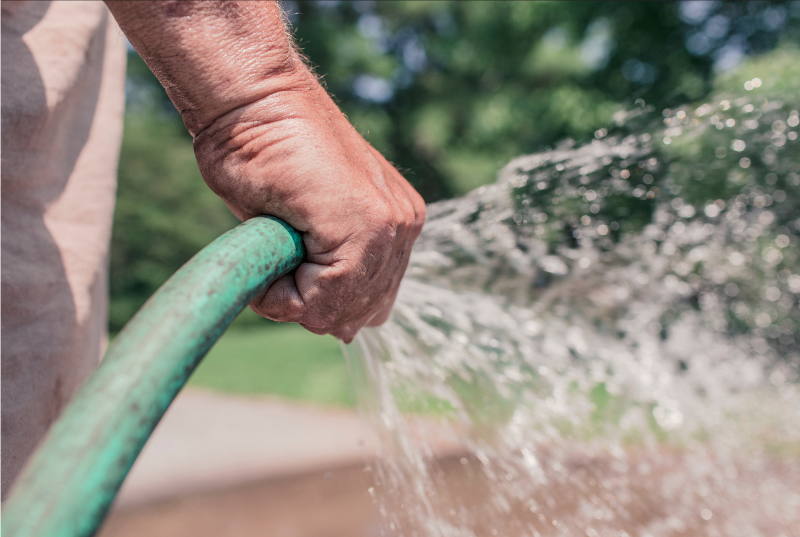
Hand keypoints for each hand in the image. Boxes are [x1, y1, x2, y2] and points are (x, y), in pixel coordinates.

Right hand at [106, 1, 424, 340]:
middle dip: (310, 303)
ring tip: (276, 244)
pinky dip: (282, 293)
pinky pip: (322, 300)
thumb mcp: (304, 227)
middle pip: (357, 316)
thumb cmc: (263, 154)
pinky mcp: (368, 226)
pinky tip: (272, 245)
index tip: (286, 259)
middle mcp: (403, 227)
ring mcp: (392, 226)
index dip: (317, 300)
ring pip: (340, 312)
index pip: (367, 305)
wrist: (252, 101)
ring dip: (293, 296)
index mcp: (395, 226)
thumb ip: (332, 270)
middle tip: (279, 253)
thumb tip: (348, 330)